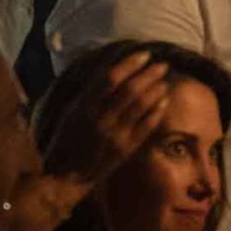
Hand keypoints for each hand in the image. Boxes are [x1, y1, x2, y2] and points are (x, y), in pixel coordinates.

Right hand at [38, 48, 169, 182]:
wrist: (66, 175)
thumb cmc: (66, 140)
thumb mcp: (71, 112)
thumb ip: (90, 94)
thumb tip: (111, 70)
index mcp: (84, 106)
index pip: (110, 78)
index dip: (129, 64)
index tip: (144, 54)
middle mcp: (100, 119)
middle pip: (130, 90)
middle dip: (149, 74)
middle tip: (162, 65)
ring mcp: (114, 135)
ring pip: (140, 107)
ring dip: (156, 91)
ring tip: (164, 81)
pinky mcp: (125, 150)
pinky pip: (146, 127)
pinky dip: (156, 112)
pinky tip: (164, 102)